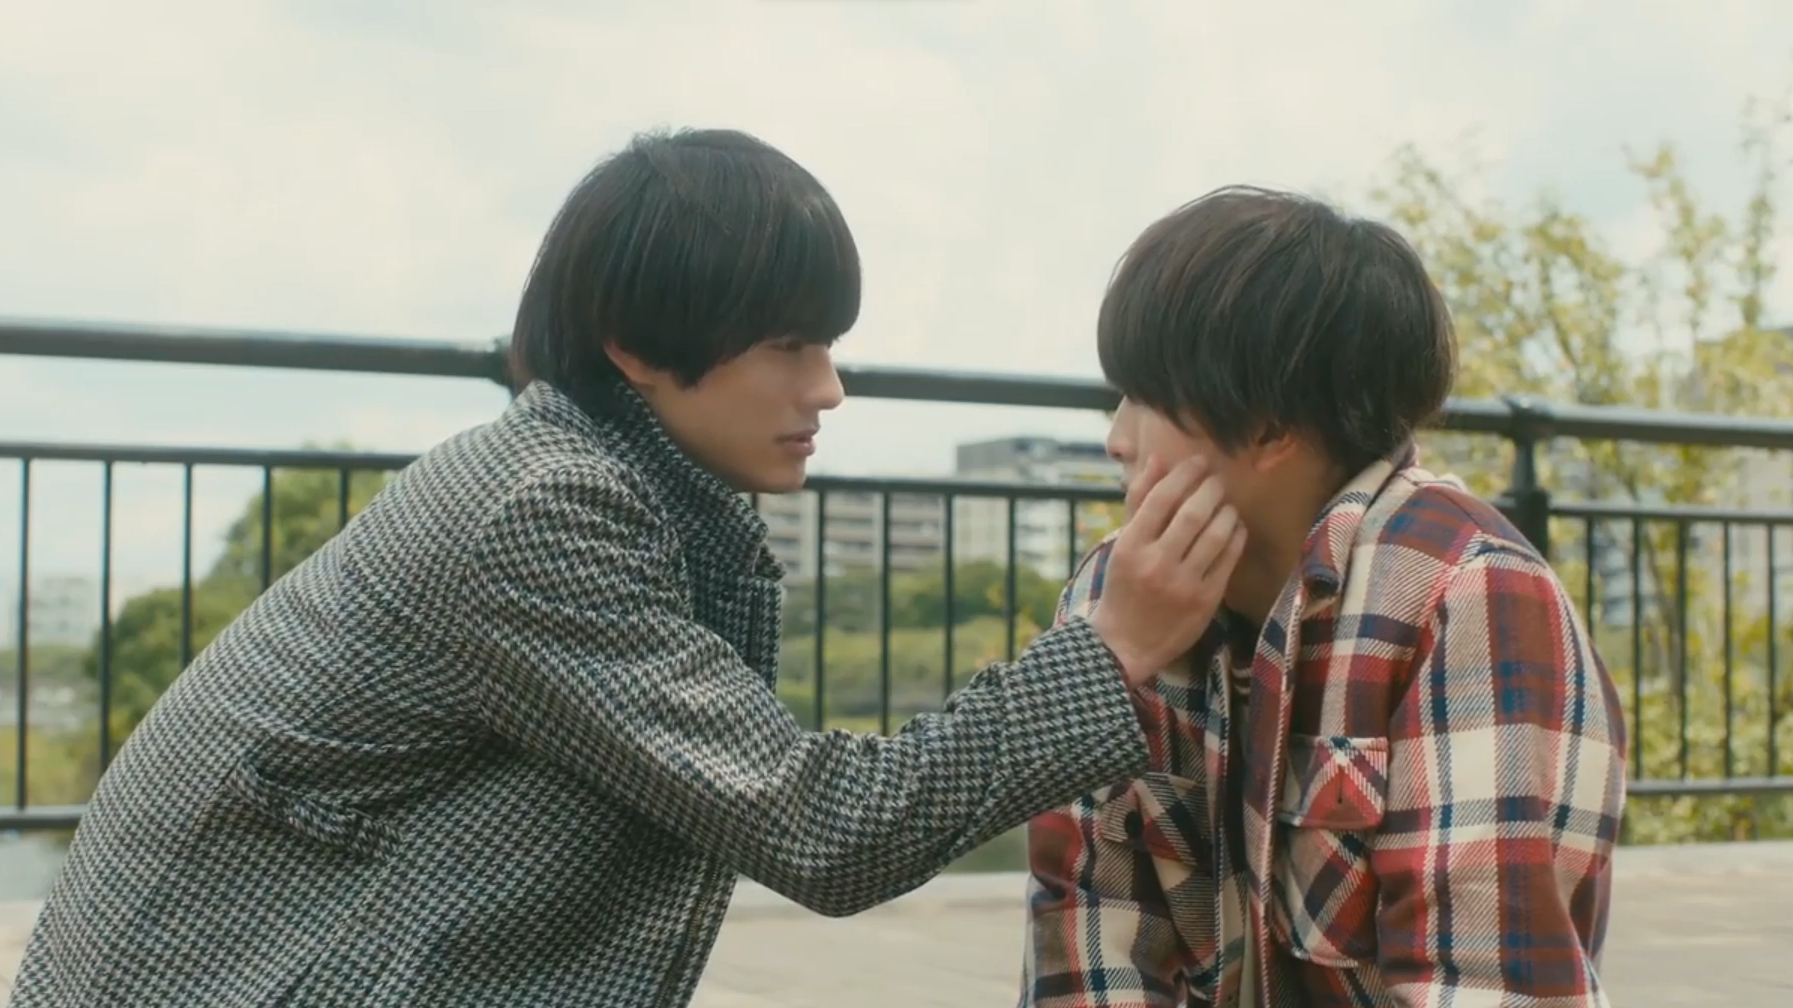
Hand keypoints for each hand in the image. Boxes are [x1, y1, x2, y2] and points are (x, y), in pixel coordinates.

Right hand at [1088, 456, 1245, 687]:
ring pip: (1215, 535)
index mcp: (1130, 546)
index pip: (1161, 499)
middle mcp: (1155, 563)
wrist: (1126, 643)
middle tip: (1218, 481)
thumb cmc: (1123, 586)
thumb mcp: (1123, 544)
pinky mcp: (1204, 600)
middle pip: (1192, 513)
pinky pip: (1228, 559)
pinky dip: (1236, 537)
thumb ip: (1139, 501)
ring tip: (1227, 504)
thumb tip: (1158, 460)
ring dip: (1227, 512)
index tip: (1198, 462)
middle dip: (1211, 490)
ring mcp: (1182, 584)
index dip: (1184, 474)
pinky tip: (1235, 528)